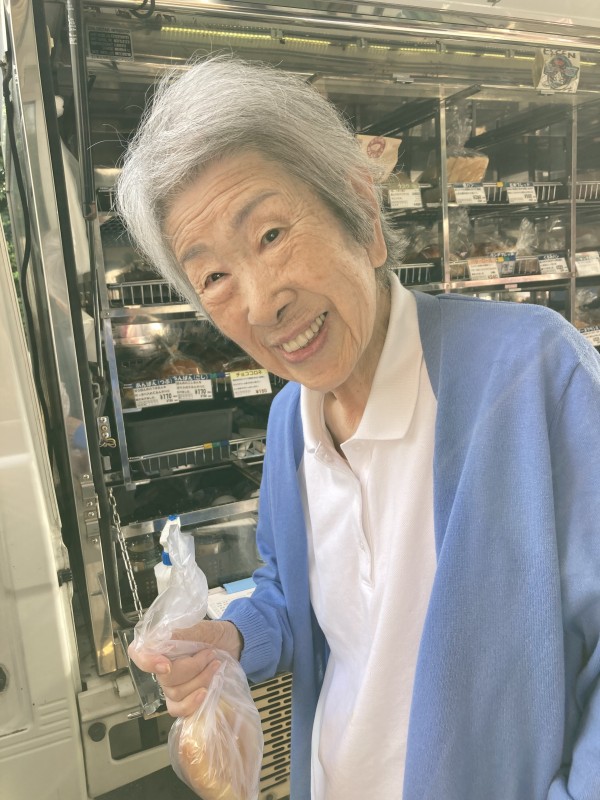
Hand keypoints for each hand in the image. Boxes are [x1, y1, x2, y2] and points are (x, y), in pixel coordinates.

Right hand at [128, 620, 242, 716]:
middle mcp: (161, 666)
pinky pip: (178, 709)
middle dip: (193, 668)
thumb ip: (181, 634)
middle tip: (210, 654)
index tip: (166, 664)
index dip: (146, 661)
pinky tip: (205, 693)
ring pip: (175, 693)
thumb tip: (162, 643)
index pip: (137, 652)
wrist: (232, 645)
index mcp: (160, 644)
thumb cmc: (213, 634)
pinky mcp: (183, 699)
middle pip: (164, 678)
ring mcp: (171, 685)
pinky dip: (192, 703)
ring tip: (215, 665)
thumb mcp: (200, 627)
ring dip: (201, 679)